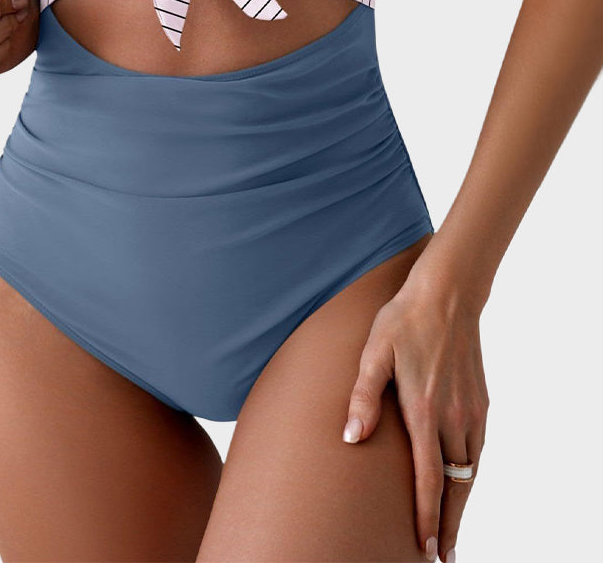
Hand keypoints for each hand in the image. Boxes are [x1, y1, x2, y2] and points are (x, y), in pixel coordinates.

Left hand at [341, 275, 488, 562]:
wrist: (446, 295)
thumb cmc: (403, 321)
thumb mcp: (373, 354)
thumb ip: (363, 398)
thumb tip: (351, 438)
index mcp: (424, 409)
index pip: (429, 478)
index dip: (427, 517)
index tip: (425, 547)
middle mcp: (453, 416)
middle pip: (455, 485)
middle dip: (449, 524)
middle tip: (441, 555)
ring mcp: (471, 410)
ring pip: (470, 470)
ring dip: (461, 502)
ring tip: (450, 528)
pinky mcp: (480, 401)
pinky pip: (478, 449)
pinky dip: (470, 473)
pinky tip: (461, 482)